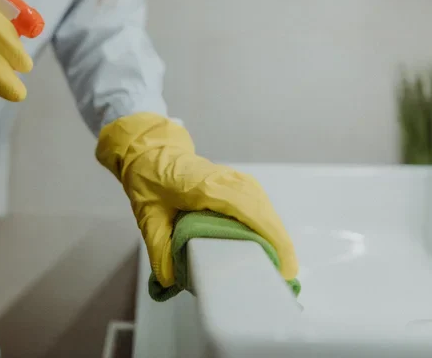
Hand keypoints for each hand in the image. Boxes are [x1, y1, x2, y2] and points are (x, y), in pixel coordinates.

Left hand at [96, 113, 297, 286]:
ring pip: (265, 206)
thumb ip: (160, 248)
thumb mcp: (148, 217)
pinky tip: (269, 244)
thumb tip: (173, 279)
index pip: (246, 208)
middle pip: (263, 209)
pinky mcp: (239, 182)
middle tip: (283, 277)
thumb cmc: (150, 181)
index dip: (268, 236)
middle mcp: (226, 179)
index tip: (281, 265)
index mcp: (204, 186)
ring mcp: (236, 177)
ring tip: (279, 265)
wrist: (150, 152)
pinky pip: (260, 203)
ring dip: (275, 233)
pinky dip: (268, 224)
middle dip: (278, 242)